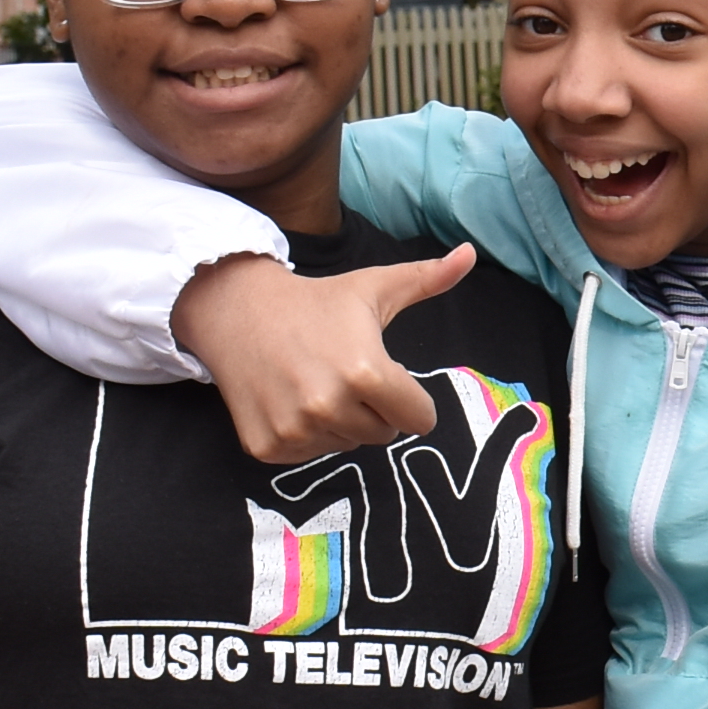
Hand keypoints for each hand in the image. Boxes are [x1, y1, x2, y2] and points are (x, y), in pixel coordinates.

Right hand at [175, 247, 475, 463]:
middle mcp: (329, 407)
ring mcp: (295, 430)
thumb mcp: (374, 288)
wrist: (236, 310)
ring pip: (347, 444)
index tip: (385, 374)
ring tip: (314, 382)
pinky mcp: (267, 447)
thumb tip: (471, 253)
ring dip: (340, 421)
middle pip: (383, 434)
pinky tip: (289, 397)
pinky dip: (306, 433)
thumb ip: (428, 278)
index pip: (420, 419)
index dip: (408, 397)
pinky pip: (310, 455)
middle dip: (373, 408)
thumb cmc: (316, 301)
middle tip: (342, 372)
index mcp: (366, 372)